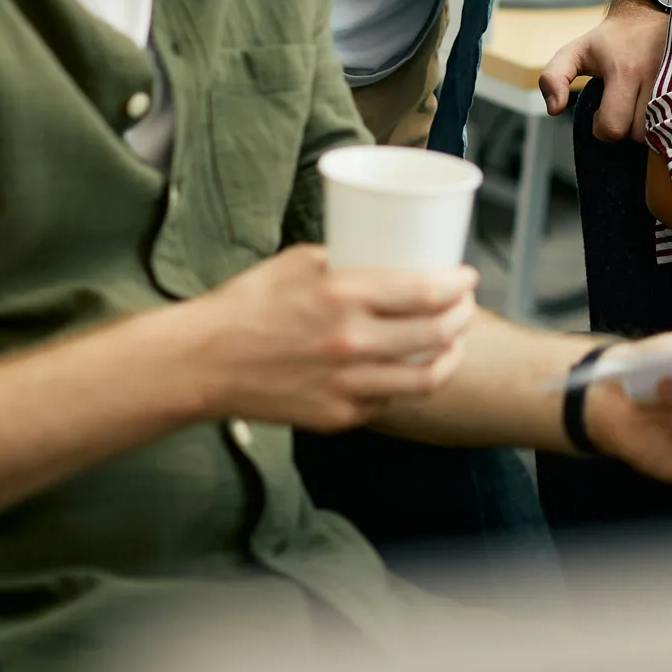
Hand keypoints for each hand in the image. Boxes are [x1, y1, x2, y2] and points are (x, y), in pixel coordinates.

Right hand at [175, 246, 477, 431]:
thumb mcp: (300, 262)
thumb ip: (348, 261)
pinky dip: (406, 384)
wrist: (203, 362)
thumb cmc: (247, 305)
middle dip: (463, 317)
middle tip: (465, 306)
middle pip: (437, 334)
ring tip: (452, 343)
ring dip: (449, 357)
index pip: (427, 292)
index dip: (459, 285)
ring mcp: (345, 385)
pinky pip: (389, 401)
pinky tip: (410, 369)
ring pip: (425, 378)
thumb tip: (388, 255)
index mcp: (343, 295)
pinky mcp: (336, 416)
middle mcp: (350, 342)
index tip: (467, 278)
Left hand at [539, 0, 668, 139]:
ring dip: (649, 128)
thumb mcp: (575, 51)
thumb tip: (555, 109)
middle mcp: (654, 77)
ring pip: (662, 132)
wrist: (650, 12)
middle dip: (627, 129)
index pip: (613, 127)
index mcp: (624, 71)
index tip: (603, 109)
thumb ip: (554, 77)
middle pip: (639, 134)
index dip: (602, 126)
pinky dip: (670, 122)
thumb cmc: (610, 39)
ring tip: (641, 108)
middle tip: (623, 109)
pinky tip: (660, 109)